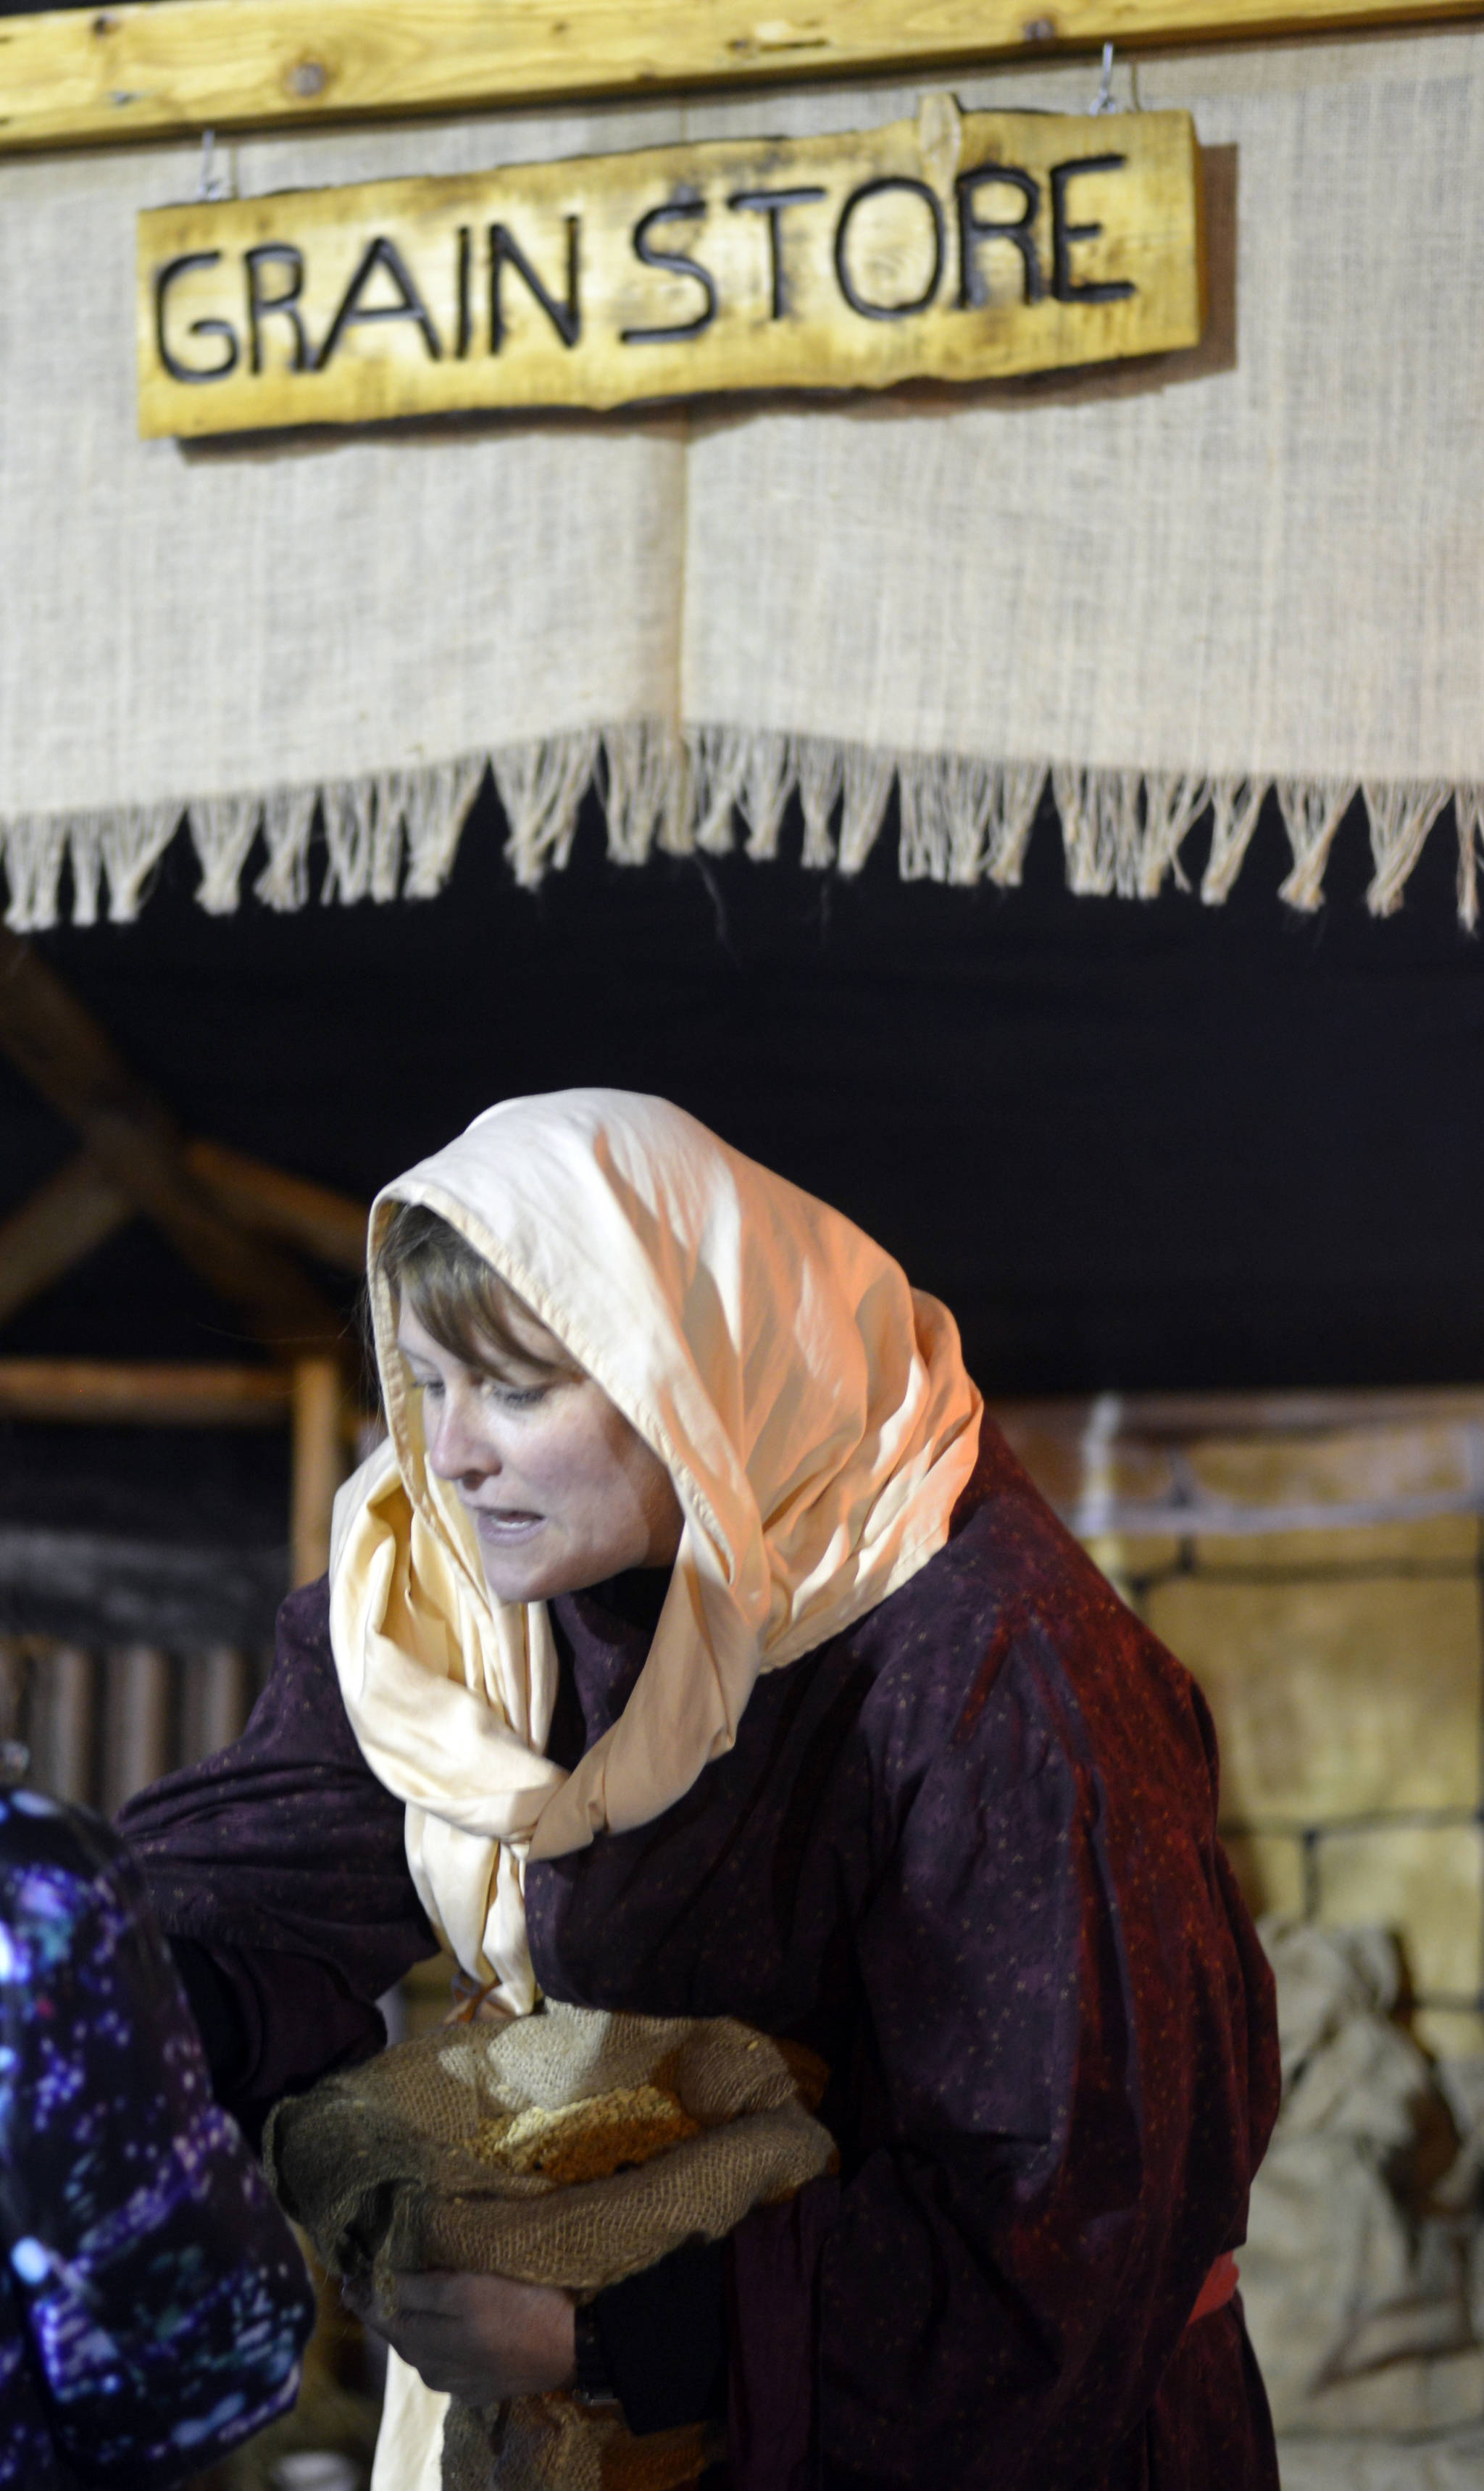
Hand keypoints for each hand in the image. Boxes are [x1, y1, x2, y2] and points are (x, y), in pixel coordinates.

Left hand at [343, 2269, 576, 2403]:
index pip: (382, 2314)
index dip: (364, 2291)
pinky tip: (446, 2328)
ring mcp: (458, 2383)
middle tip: (371, 2281)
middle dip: (384, 2308)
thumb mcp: (468, 2284)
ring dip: (410, 2326)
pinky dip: (437, 2344)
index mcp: (428, 2341)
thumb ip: (421, 2288)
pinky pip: (446, 2365)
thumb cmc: (524, 2300)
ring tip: (407, 2300)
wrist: (576, 2343)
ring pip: (421, 2352)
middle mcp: (435, 2369)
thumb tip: (382, 2283)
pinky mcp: (480, 2390)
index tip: (349, 2273)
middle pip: (400, 2335)